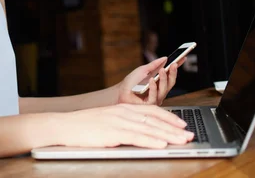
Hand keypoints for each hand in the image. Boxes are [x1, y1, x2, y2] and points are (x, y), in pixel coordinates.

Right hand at [57, 103, 193, 148]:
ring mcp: (118, 122)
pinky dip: (151, 141)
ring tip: (182, 141)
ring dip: (168, 135)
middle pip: (154, 120)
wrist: (65, 126)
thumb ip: (124, 123)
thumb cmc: (84, 126)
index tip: (182, 124)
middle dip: (174, 128)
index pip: (152, 111)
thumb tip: (142, 131)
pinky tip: (161, 145)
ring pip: (149, 128)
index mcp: (123, 108)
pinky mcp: (113, 133)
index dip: (169, 117)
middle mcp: (123, 112)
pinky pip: (136, 137)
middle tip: (189, 135)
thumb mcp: (108, 120)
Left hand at [116, 57, 184, 105]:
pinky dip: (153, 87)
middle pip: (170, 83)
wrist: (119, 92)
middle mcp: (160, 91)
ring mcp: (156, 98)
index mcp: (159, 83)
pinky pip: (154, 96)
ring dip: (164, 79)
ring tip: (162, 70)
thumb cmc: (131, 82)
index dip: (177, 68)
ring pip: (164, 89)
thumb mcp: (143, 70)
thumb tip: (165, 58)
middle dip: (173, 73)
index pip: (170, 75)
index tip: (182, 58)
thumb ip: (154, 65)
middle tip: (174, 64)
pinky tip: (152, 80)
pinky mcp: (149, 105)